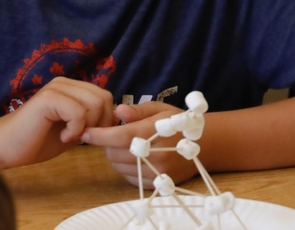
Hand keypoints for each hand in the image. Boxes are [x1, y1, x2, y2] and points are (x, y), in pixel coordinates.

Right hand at [0, 77, 115, 168]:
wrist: (4, 148)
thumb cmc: (37, 142)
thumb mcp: (73, 130)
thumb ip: (91, 121)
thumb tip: (116, 118)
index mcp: (72, 87)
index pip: (105, 96)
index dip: (106, 119)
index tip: (90, 136)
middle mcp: (65, 82)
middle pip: (104, 98)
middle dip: (100, 123)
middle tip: (82, 138)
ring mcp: (56, 87)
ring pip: (95, 104)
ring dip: (87, 127)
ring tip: (70, 137)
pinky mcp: (49, 98)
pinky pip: (79, 112)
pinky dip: (76, 130)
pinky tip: (63, 137)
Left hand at [83, 102, 198, 185]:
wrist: (207, 145)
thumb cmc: (181, 123)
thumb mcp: (162, 109)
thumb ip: (138, 110)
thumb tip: (118, 111)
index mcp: (154, 133)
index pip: (118, 137)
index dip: (99, 135)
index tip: (86, 132)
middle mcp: (155, 155)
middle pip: (114, 153)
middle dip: (108, 144)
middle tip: (114, 134)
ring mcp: (156, 172)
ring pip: (119, 167)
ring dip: (115, 156)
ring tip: (127, 145)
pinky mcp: (156, 183)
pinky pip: (129, 178)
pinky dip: (126, 168)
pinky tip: (136, 157)